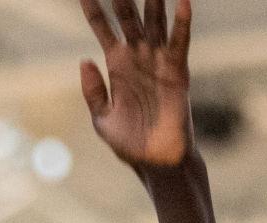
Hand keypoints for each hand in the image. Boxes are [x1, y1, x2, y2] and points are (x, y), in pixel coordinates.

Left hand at [77, 0, 193, 167]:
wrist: (155, 161)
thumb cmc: (129, 143)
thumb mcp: (101, 118)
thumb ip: (93, 90)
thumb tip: (84, 59)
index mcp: (115, 65)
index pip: (102, 29)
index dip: (93, 10)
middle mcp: (137, 57)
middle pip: (129, 18)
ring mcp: (158, 62)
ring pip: (155, 23)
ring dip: (153, 1)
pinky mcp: (177, 71)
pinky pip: (179, 43)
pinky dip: (182, 23)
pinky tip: (182, 2)